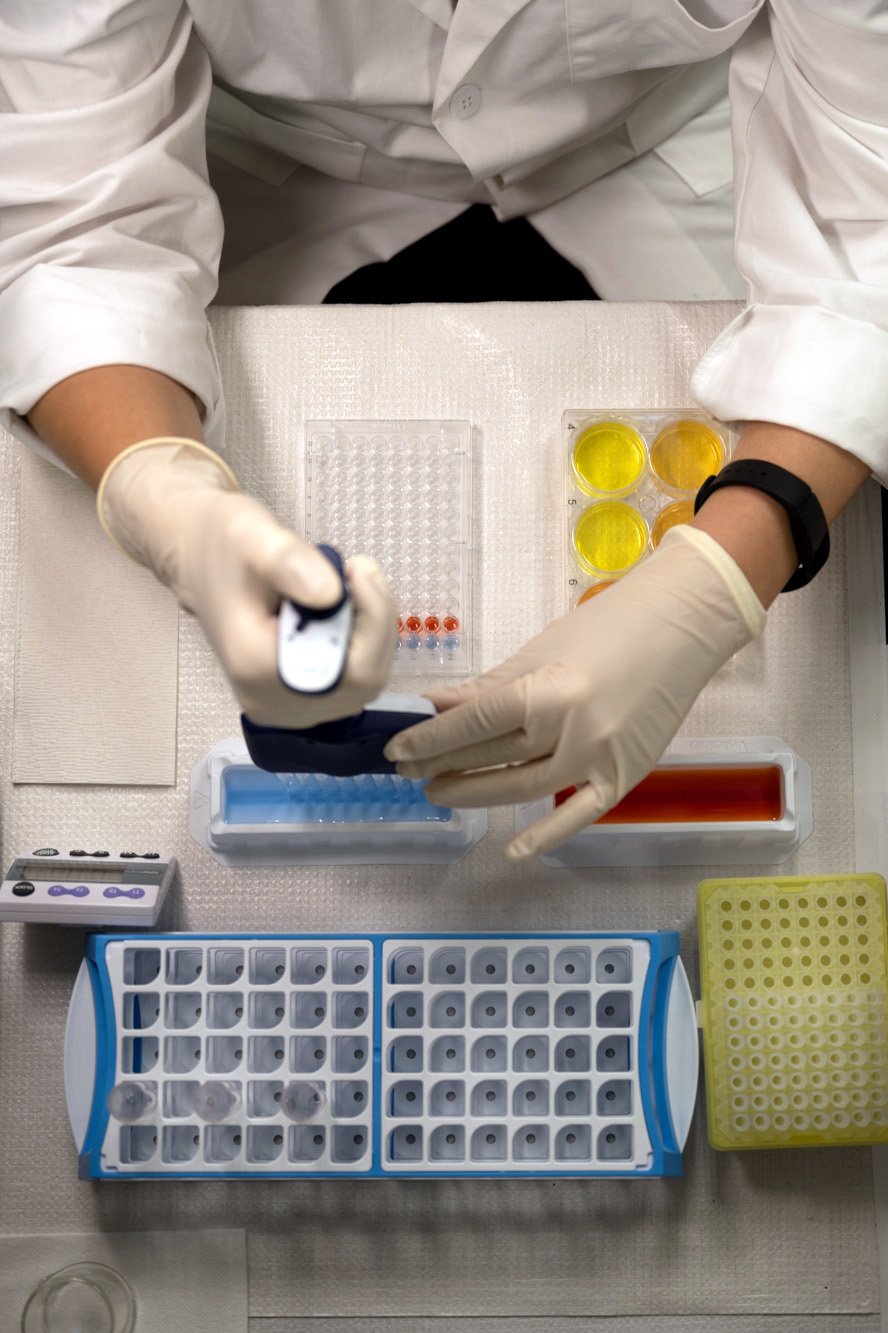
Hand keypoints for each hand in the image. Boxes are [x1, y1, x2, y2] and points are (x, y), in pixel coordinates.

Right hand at [97, 438, 396, 726]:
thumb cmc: (221, 544)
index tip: (357, 569)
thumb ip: (290, 563)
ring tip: (350, 587)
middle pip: (362, 680)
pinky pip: (349, 687)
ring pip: (362, 686)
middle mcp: (270, 702)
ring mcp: (282, 711)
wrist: (198, 562)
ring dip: (370, 634)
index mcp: (256, 667)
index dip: (372, 619)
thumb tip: (333, 594)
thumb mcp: (252, 536)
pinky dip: (359, 647)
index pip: (349, 667)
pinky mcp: (292, 705)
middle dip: (374, 622)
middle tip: (358, 571)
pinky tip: (343, 613)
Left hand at [385, 525, 764, 859]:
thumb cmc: (610, 626)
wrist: (684, 627)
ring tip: (440, 792)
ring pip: (523, 789)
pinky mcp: (625, 776)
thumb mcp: (541, 650)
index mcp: (547, 691)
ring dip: (476, 794)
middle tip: (410, 771)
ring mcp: (600, 759)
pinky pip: (580, 815)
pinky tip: (513, 850)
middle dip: (443, 764)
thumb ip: (488, 686)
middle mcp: (571, 731)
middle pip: (492, 758)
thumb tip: (433, 706)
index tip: (397, 750)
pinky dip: (546, 835)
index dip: (429, 740)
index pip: (472, 725)